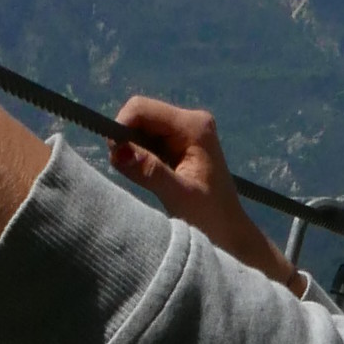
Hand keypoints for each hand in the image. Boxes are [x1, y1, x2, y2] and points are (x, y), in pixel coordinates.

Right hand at [107, 97, 299, 290]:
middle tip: (125, 170)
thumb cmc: (210, 218)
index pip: (143, 109)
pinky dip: (139, 156)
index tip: (115, 156)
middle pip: (140, 115)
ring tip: (140, 177)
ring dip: (132, 150)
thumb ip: (148, 170)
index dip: (121, 126)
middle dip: (125, 139)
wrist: (229, 234)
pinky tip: (147, 176)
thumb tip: (117, 150)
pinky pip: (147, 141)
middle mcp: (190, 121)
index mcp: (193, 126)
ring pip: (141, 128)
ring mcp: (184, 132)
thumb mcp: (178, 195)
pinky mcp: (178, 144)